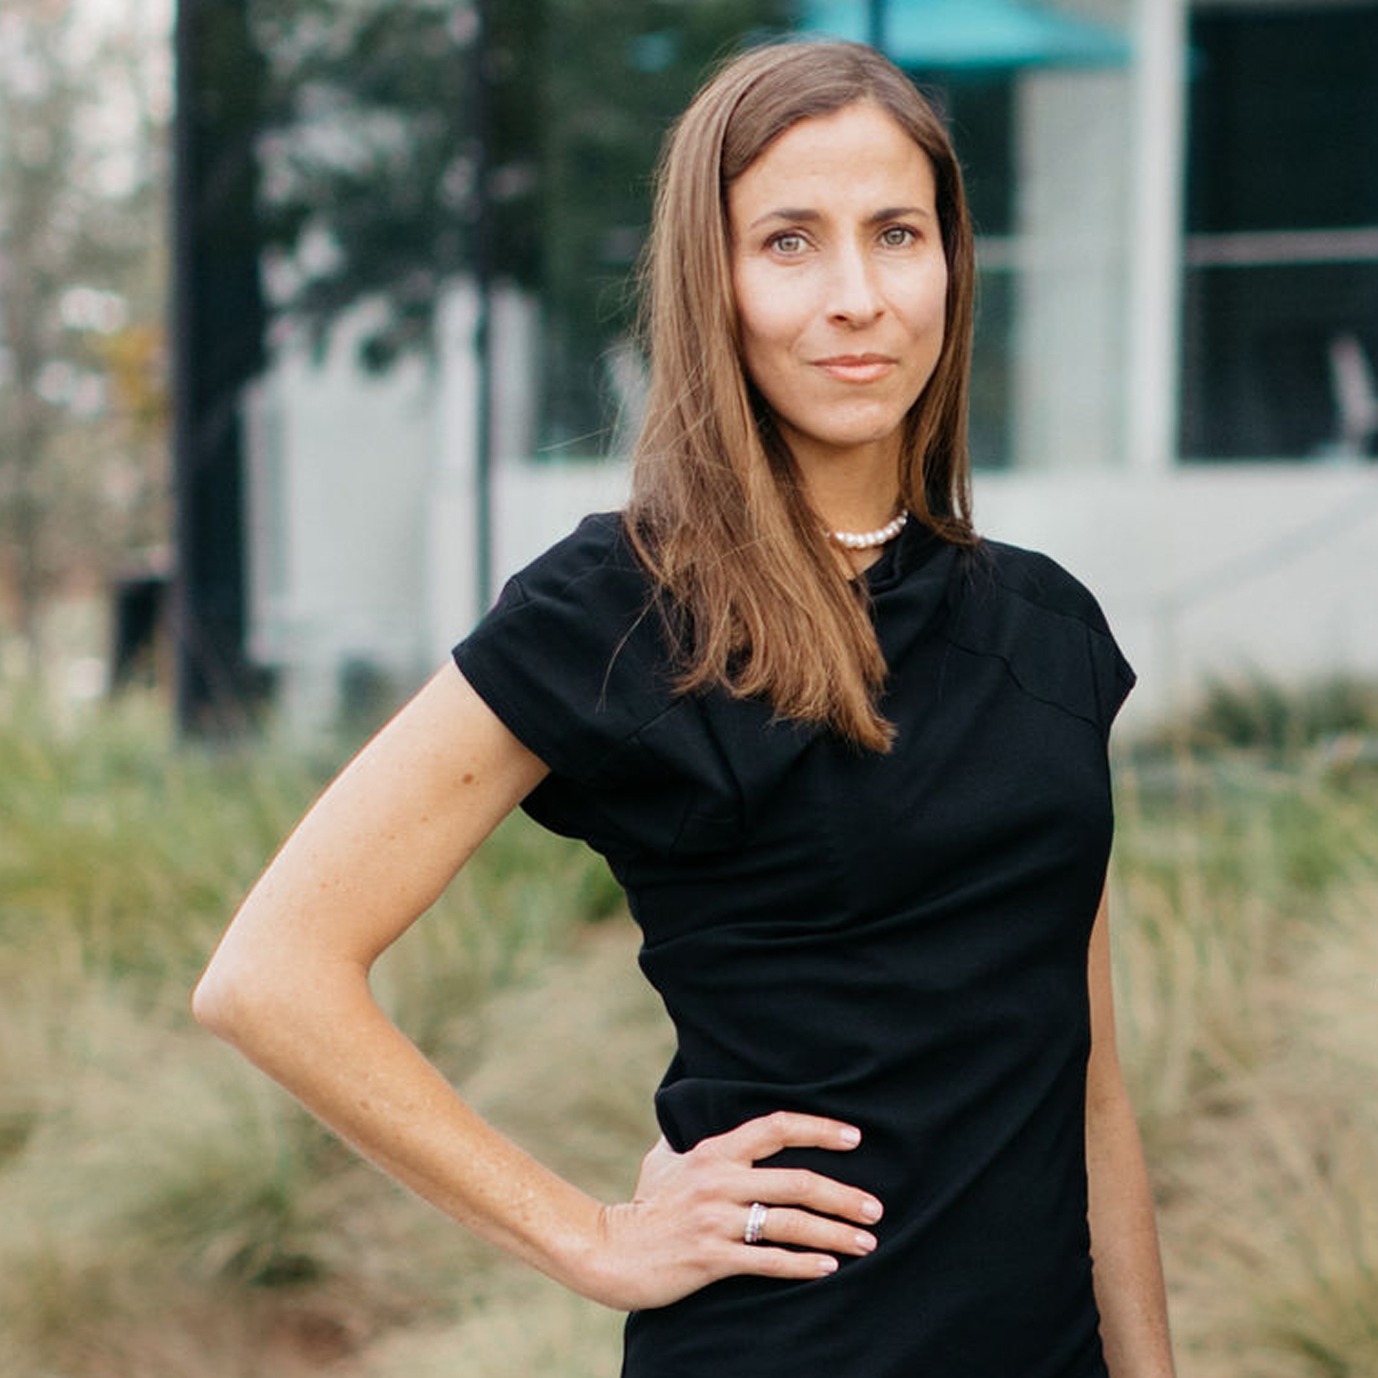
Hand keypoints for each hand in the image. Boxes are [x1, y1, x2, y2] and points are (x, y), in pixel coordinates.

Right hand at [582, 1111, 882, 1309]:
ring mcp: (716, 1220)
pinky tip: (827, 1267)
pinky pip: (768, 1261)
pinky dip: (802, 1264)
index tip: (855, 1137)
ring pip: (789, 1224)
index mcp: (714, 1151)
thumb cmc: (643, 1205)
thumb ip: (694, 1142)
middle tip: (875, 1208)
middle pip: (796, 1182)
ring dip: (834, 1234)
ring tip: (865, 1243)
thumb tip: (708, 1119)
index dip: (819, 1129)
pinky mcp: (712, 1258)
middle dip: (843, 1196)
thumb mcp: (665, 1160)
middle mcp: (719, 1180)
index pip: (776, 1127)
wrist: (610, 1251)